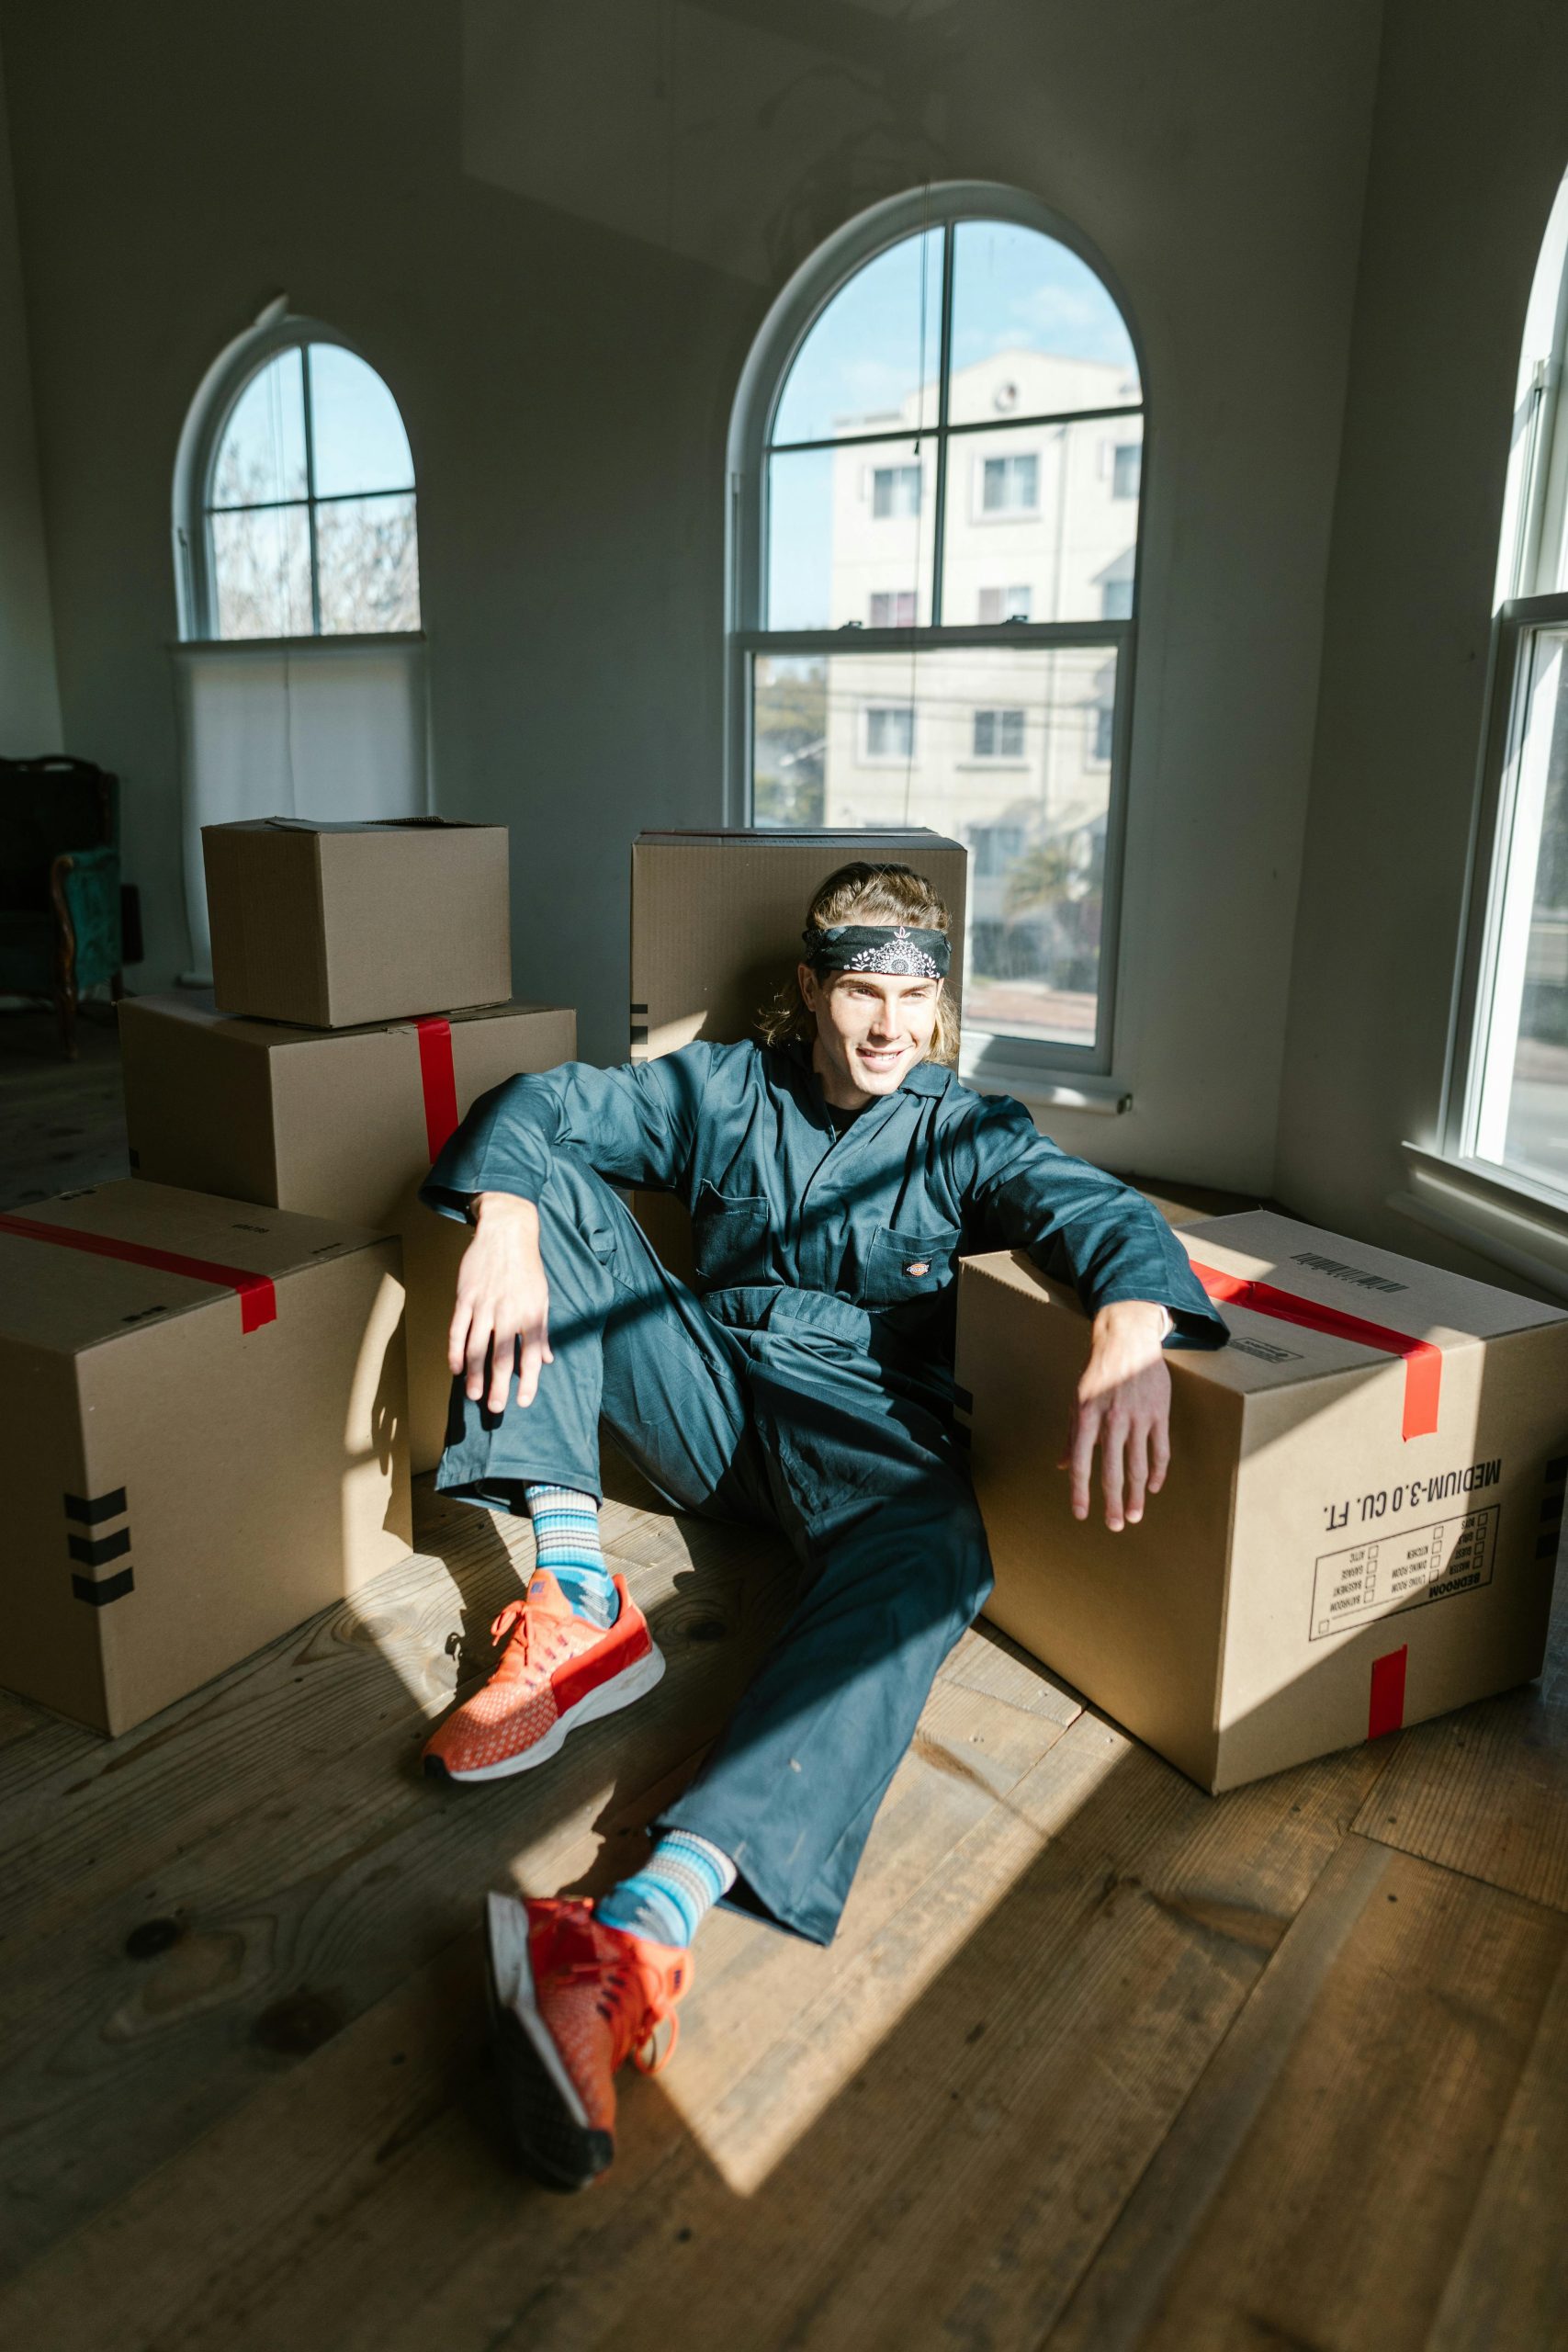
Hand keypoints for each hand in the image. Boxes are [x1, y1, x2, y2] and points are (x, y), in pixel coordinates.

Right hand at [447, 1193, 552, 1412]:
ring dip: (473, 1374)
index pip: (531, 1355)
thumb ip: (542, 1331)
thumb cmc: (527, 1267)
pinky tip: (455, 1368)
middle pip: (502, 1356)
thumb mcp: (542, 1297)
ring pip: (476, 1346)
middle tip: (494, 1408)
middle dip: (497, 1385)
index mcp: (531, 1314)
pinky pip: (457, 1329)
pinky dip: (455, 1350)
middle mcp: (509, 1312)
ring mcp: (484, 1304)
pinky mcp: (465, 1297)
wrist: (507, 1231)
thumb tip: (547, 1360)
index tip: (523, 1402)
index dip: (527, 1381)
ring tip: (472, 1395)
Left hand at [1058, 1301, 1170, 1531]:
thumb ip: (1073, 1435)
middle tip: (1116, 1526)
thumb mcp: (1078, 1400)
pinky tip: (1153, 1487)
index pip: (1082, 1463)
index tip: (1081, 1514)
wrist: (1127, 1340)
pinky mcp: (1160, 1413)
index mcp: (1087, 1417)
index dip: (1080, 1492)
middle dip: (1113, 1503)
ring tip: (1135, 1515)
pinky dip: (1158, 1472)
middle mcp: (1112, 1420)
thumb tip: (1063, 1466)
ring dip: (1138, 1495)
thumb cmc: (1098, 1373)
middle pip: (1113, 1470)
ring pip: (1139, 1466)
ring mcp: (1139, 1417)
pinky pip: (1161, 1450)